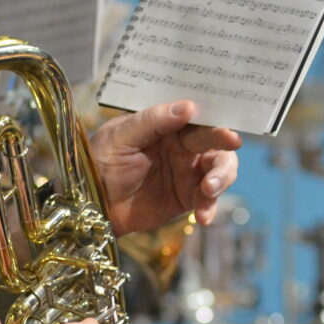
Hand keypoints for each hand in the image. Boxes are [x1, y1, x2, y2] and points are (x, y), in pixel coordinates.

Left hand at [88, 101, 241, 233]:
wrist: (93, 204)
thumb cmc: (101, 162)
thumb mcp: (120, 137)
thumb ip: (152, 121)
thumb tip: (188, 107)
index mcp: (167, 124)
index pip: (196, 116)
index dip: (215, 119)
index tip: (225, 129)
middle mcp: (182, 145)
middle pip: (214, 140)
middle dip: (224, 144)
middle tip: (231, 146)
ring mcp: (187, 171)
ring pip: (219, 168)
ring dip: (222, 177)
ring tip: (209, 190)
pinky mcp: (188, 197)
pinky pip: (208, 200)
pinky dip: (210, 207)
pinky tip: (204, 217)